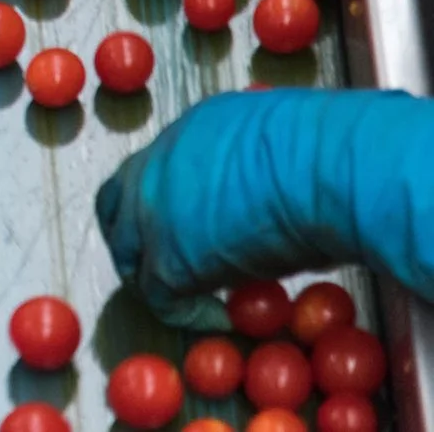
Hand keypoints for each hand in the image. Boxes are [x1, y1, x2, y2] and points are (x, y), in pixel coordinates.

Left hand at [98, 88, 433, 322]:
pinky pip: (161, 297)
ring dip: (157, 277)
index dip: (166, 203)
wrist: (331, 171)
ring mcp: (154, 213)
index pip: (156, 170)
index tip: (192, 227)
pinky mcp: (167, 259)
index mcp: (190, 131)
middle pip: (118, 206)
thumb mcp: (279, 143)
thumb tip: (269, 191)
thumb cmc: (330, 154)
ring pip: (130, 253)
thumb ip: (256, 167)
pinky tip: (222, 319)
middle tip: (172, 266)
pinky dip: (188, 314)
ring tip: (196, 298)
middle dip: (136, 237)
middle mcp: (158, 166)